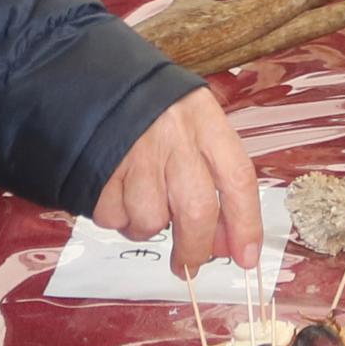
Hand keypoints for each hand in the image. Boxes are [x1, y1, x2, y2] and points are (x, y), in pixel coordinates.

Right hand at [95, 88, 261, 275]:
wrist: (98, 80)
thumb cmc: (157, 109)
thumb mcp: (195, 123)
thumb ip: (215, 177)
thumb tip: (223, 242)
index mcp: (205, 120)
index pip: (238, 180)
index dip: (246, 225)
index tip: (246, 258)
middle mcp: (173, 137)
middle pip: (196, 212)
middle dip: (195, 249)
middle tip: (190, 265)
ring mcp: (135, 153)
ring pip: (151, 221)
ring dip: (148, 226)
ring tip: (144, 202)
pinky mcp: (99, 168)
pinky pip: (114, 217)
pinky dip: (118, 218)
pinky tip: (120, 193)